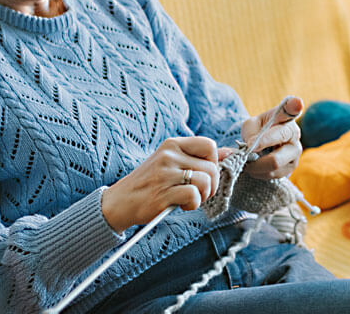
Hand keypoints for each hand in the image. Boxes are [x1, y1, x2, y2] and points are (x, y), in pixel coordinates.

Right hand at [101, 136, 227, 232]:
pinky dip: (193, 204)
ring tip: (189, 198)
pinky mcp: (162, 193)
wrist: (120, 202)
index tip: (203, 174)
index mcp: (173, 144)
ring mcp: (165, 174)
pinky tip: (181, 205)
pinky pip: (194, 195)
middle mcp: (169, 155)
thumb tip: (230, 153)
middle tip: (198, 193)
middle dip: (211, 185)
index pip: (209, 144)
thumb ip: (199, 157)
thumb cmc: (150, 183)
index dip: (213, 162)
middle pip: (212, 167)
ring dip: (203, 195)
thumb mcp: (172, 163)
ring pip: (205, 181)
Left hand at [240, 96, 303, 180]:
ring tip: (248, 159)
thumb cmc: (259, 129)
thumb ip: (251, 132)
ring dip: (255, 165)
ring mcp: (296, 153)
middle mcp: (295, 134)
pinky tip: (255, 164)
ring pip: (273, 167)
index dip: (294, 105)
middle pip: (278, 151)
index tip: (297, 103)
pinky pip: (272, 175)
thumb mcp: (251, 124)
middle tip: (244, 153)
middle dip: (256, 156)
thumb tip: (251, 147)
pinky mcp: (291, 167)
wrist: (264, 142)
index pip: (291, 110)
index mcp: (286, 117)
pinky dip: (258, 172)